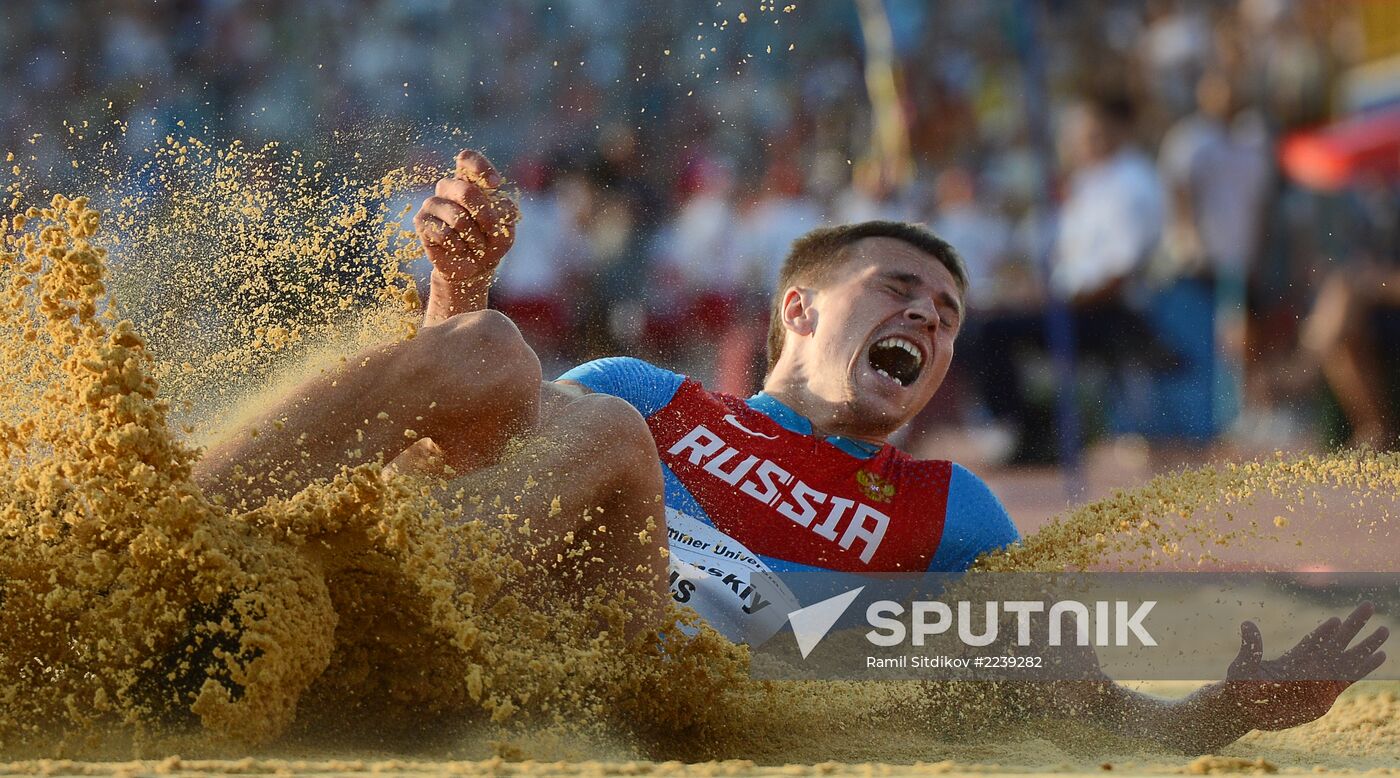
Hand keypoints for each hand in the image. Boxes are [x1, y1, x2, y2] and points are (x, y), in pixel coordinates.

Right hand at [413, 149, 520, 288]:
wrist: (474, 268)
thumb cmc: (491, 241)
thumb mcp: (506, 226)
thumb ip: (504, 210)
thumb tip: (493, 196)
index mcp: (469, 181)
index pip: (466, 159)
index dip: (480, 168)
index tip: (494, 185)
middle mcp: (448, 187)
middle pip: (466, 191)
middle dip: (485, 217)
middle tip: (491, 232)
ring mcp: (432, 203)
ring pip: (457, 217)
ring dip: (474, 237)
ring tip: (475, 245)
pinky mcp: (421, 221)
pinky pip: (443, 232)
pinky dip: (458, 246)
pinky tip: (459, 249)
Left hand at [1217, 602, 1388, 730]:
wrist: (1248, 711)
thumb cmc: (1241, 688)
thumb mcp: (1244, 666)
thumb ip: (1251, 647)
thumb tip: (1247, 623)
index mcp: (1292, 658)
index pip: (1313, 641)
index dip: (1324, 632)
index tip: (1336, 621)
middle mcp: (1310, 665)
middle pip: (1336, 641)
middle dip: (1354, 625)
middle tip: (1370, 605)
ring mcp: (1321, 679)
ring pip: (1349, 657)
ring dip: (1366, 644)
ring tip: (1384, 629)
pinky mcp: (1327, 694)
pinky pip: (1351, 677)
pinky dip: (1366, 667)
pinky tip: (1380, 656)